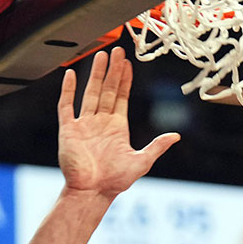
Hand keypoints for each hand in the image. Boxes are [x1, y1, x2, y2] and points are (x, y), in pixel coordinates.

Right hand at [56, 46, 179, 197]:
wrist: (91, 192)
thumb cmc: (115, 182)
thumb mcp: (141, 162)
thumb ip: (157, 146)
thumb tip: (176, 136)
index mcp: (117, 128)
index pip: (122, 97)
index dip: (125, 80)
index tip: (128, 64)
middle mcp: (100, 123)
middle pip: (107, 90)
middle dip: (113, 71)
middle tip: (117, 50)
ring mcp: (84, 124)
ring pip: (90, 92)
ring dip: (95, 74)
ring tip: (101, 55)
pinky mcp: (68, 130)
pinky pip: (67, 105)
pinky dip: (68, 90)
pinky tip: (71, 74)